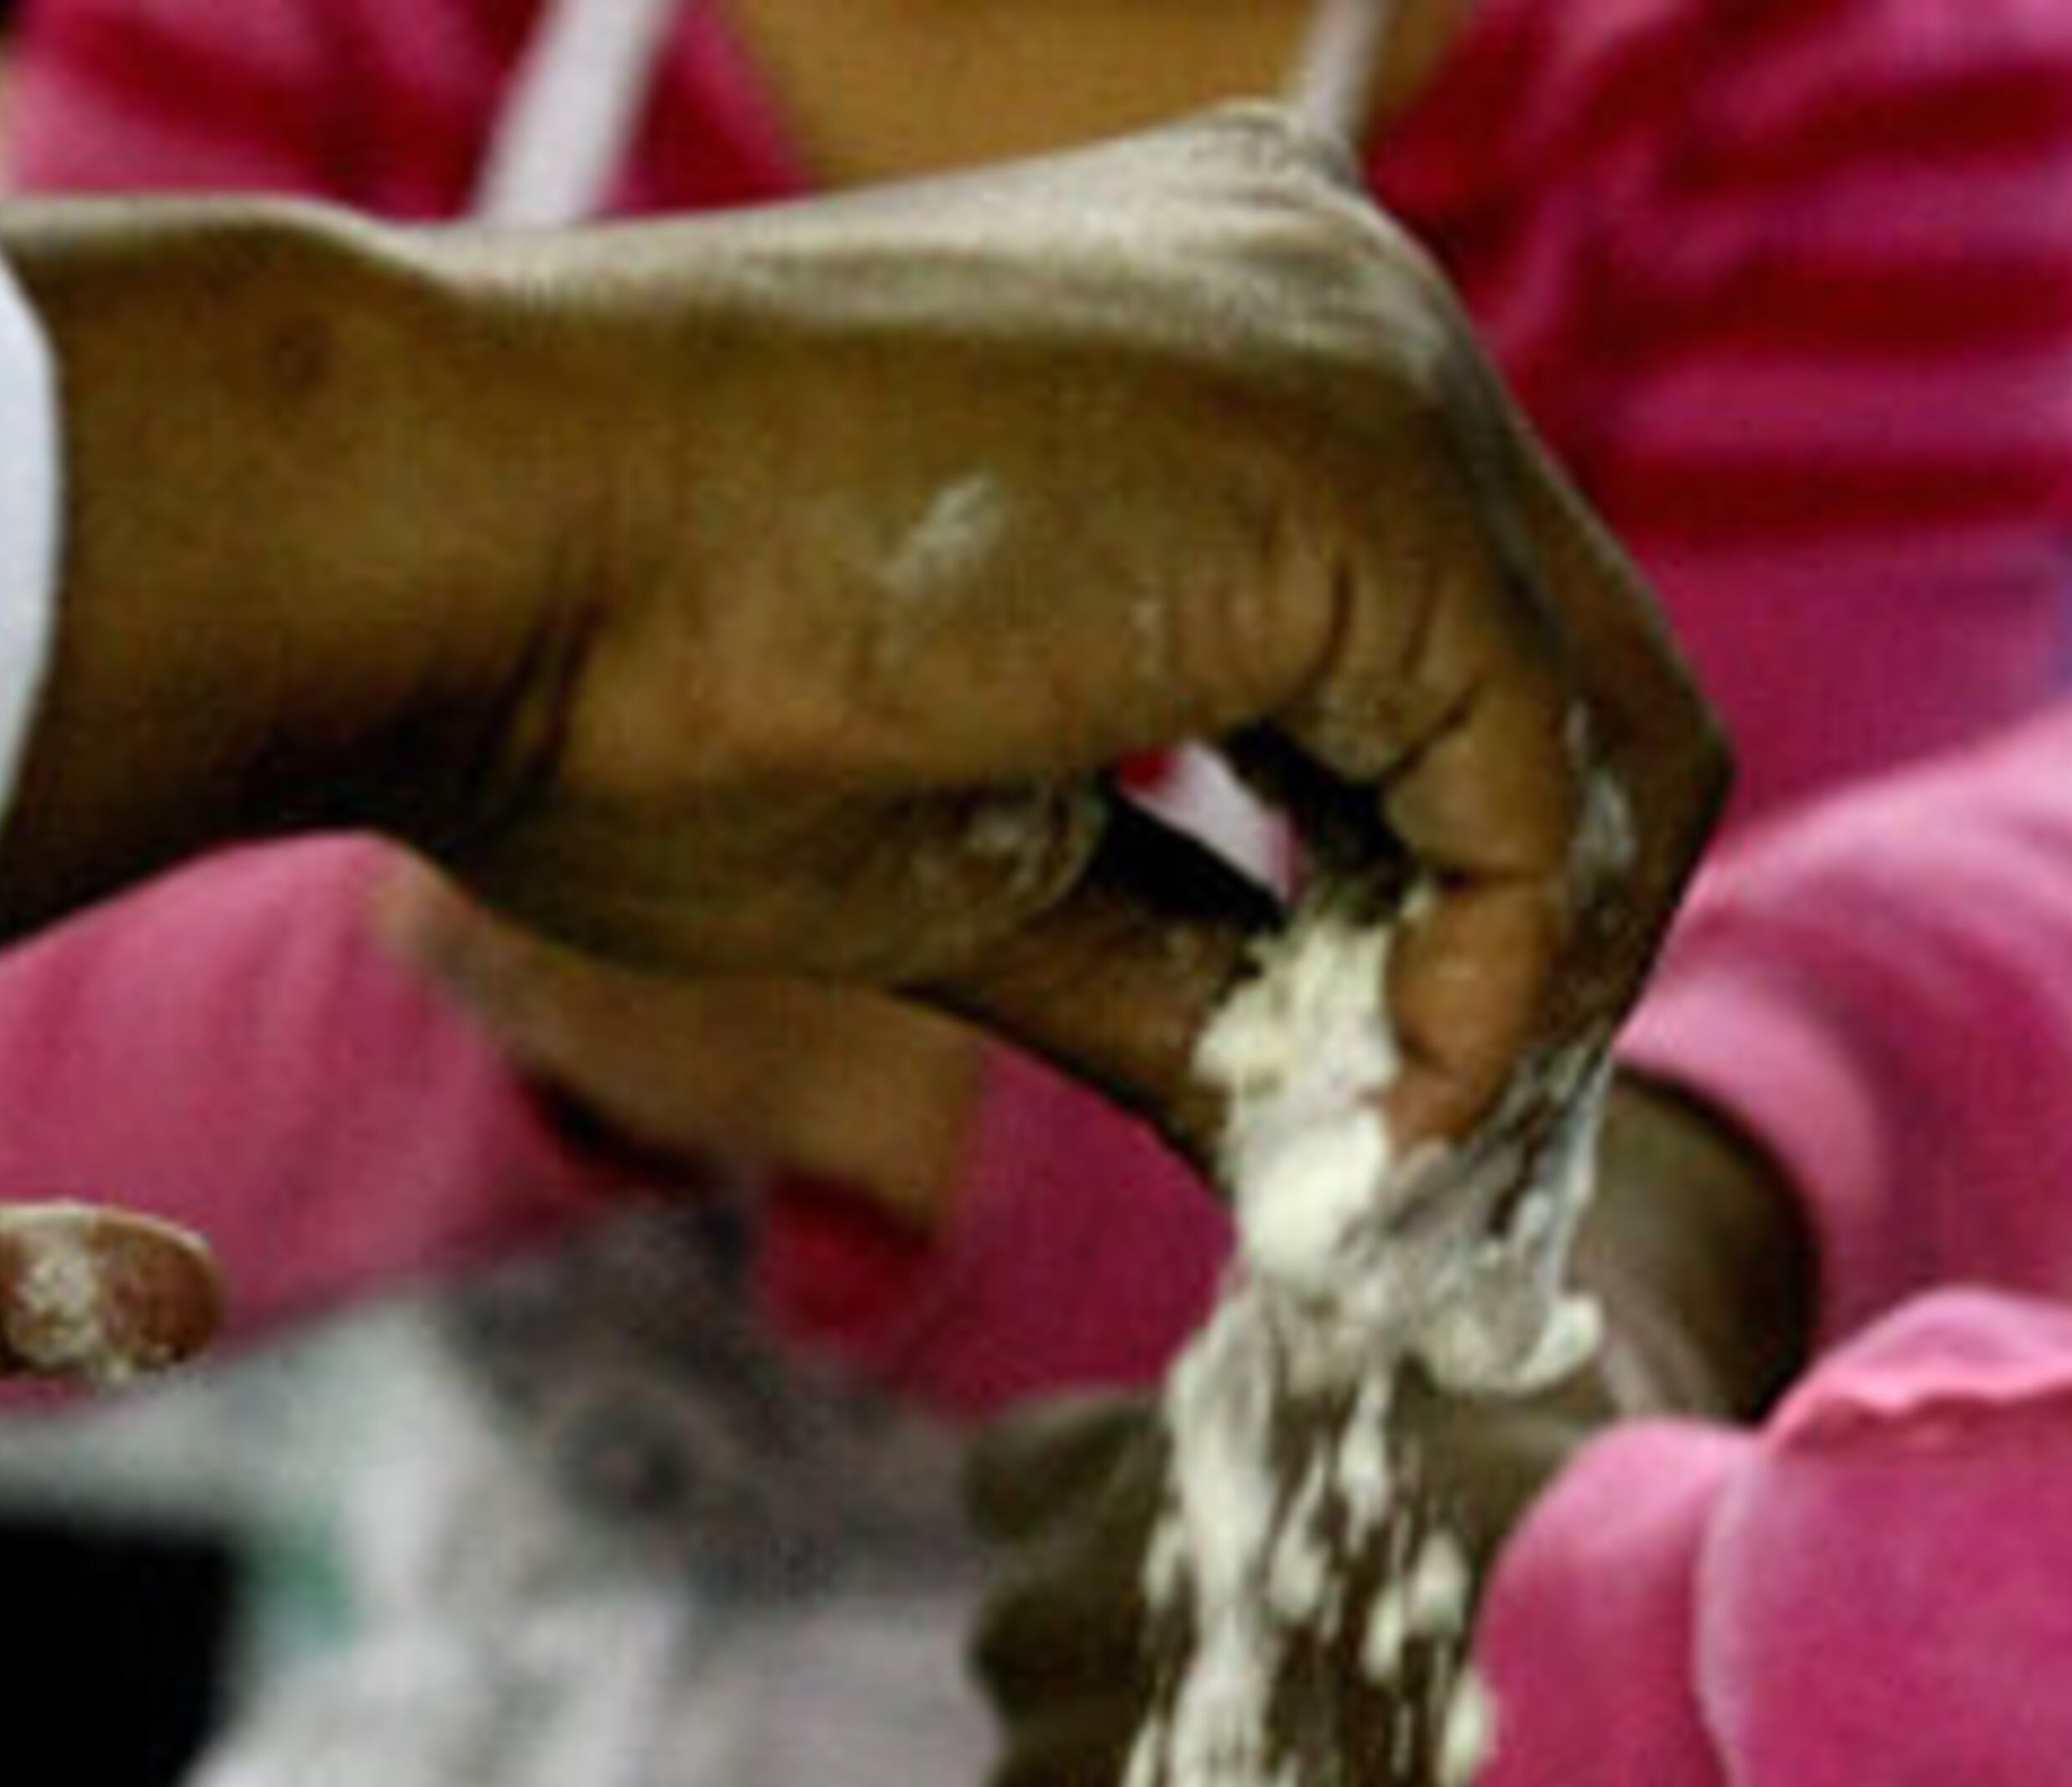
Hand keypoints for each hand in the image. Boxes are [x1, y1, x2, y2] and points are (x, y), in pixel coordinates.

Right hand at [0, 113, 1723, 1172]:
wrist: (466, 552)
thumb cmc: (650, 692)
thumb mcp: (1003, 865)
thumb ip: (1205, 973)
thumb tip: (1340, 1158)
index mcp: (1251, 349)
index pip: (1486, 669)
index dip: (1480, 932)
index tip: (1400, 1135)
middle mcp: (1348, 301)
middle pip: (1594, 702)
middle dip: (1545, 983)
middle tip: (1440, 1200)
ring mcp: (1370, 358)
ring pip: (1605, 748)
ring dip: (1523, 1012)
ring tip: (1388, 1192)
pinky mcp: (1362, 469)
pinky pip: (1536, 795)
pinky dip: (1488, 999)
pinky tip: (1371, 1130)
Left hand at [962, 1080, 1822, 1786]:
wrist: (1570, 1700)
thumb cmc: (1525, 1520)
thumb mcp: (1425, 1382)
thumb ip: (1346, 1380)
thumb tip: (1349, 1330)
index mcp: (1068, 1481)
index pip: (1017, 1483)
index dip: (1107, 1526)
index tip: (1205, 1570)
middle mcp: (1023, 1627)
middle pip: (1051, 1659)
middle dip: (1159, 1695)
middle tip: (1318, 1734)